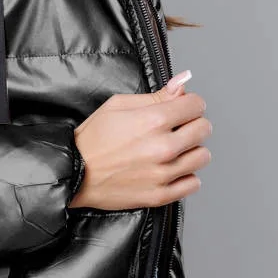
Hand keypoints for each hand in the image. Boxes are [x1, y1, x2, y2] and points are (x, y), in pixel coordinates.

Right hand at [69, 73, 211, 210]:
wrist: (73, 172)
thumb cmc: (92, 139)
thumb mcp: (118, 105)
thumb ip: (156, 95)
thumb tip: (182, 82)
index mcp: (154, 120)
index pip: (197, 105)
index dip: (189, 103)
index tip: (181, 108)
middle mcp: (163, 147)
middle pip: (204, 129)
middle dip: (192, 124)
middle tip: (176, 128)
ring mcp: (163, 174)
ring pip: (202, 156)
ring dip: (190, 150)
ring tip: (172, 149)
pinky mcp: (160, 195)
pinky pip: (193, 183)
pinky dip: (186, 175)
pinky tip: (170, 169)